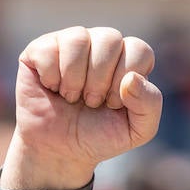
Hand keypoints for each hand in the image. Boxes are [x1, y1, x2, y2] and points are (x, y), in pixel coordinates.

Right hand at [1, 27, 161, 189]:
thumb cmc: (98, 135)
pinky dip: (52, 77)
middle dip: (100, 79)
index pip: (138, 49)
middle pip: (110, 38)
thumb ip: (150, 104)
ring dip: (75, 78)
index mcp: (127, 58)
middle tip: (91, 101)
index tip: (113, 104)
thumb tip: (131, 78)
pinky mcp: (40, 49)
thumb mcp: (137, 130)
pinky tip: (52, 88)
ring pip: (78, 38)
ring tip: (71, 96)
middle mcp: (100, 44)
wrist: (58, 151)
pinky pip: (49, 49)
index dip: (125, 79)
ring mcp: (69, 43)